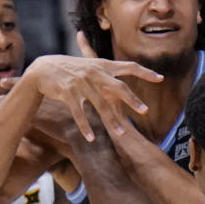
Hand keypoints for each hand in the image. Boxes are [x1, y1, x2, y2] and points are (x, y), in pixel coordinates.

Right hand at [0, 44, 160, 142]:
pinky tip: (91, 138)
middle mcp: (94, 72)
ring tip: (120, 133)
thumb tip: (123, 77)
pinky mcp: (68, 93)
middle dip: (131, 99)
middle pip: (118, 87)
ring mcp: (81, 83)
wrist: (43, 69)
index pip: (128, 66)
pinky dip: (85, 126)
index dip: (145, 72)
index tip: (160, 78)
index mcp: (102, 65)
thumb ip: (106, 72)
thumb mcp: (89, 66)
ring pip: (99, 104)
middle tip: (144, 111)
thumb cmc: (68, 68)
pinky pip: (79, 112)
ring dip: (110, 120)